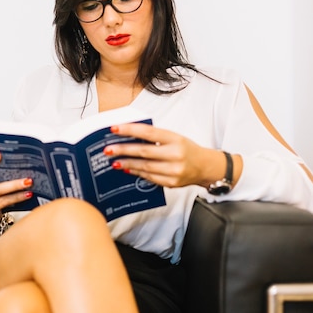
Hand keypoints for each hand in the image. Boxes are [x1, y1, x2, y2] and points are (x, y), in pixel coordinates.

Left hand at [104, 123, 225, 187]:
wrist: (205, 167)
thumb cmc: (186, 149)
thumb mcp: (174, 138)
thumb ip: (154, 137)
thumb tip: (127, 136)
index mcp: (175, 139)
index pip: (149, 133)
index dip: (130, 130)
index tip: (114, 128)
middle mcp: (176, 155)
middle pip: (144, 152)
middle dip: (123, 150)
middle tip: (107, 149)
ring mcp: (174, 171)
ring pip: (145, 167)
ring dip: (126, 163)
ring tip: (113, 161)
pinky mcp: (172, 183)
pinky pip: (149, 177)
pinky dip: (136, 172)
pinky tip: (127, 169)